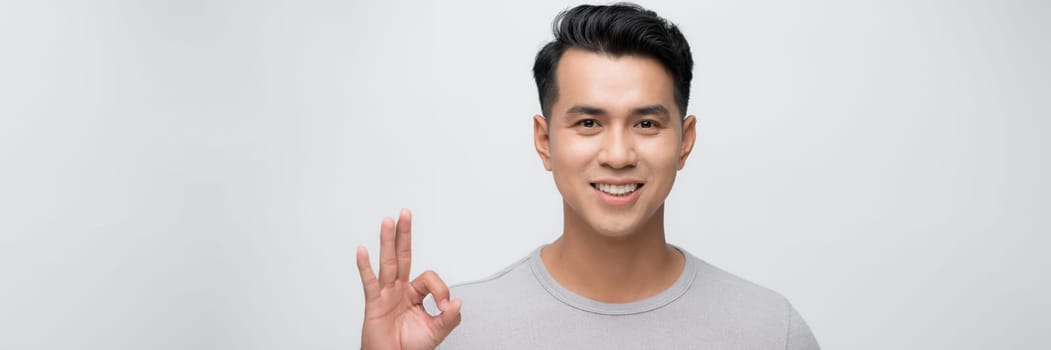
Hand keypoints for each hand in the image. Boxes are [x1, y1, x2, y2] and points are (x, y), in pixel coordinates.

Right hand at [357, 209, 461, 349]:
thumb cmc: (409, 347)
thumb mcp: (437, 331)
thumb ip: (450, 317)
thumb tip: (457, 302)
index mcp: (414, 294)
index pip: (429, 278)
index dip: (440, 290)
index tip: (444, 306)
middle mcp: (399, 290)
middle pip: (403, 256)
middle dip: (405, 234)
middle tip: (406, 213)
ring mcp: (386, 294)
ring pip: (388, 263)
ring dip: (388, 241)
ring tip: (388, 221)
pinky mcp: (374, 303)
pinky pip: (370, 282)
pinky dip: (364, 267)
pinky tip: (362, 251)